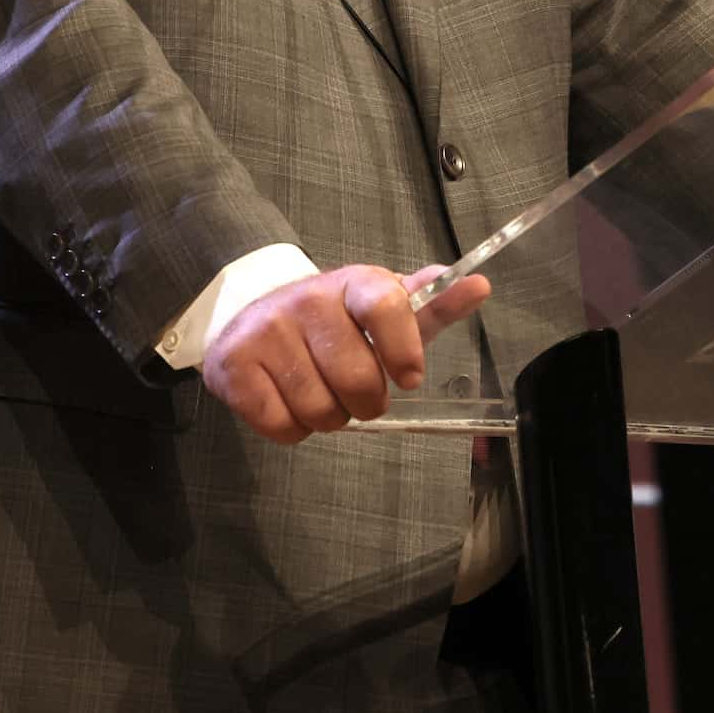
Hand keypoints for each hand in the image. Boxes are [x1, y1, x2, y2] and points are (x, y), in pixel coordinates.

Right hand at [201, 263, 490, 444]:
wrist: (248, 312)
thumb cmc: (331, 321)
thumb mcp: (381, 308)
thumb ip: (429, 305)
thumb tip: (480, 286)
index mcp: (349, 285)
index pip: (384, 305)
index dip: (403, 348)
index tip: (409, 378)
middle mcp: (305, 301)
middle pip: (357, 381)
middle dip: (363, 403)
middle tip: (353, 392)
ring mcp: (265, 331)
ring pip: (319, 410)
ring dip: (326, 417)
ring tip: (317, 393)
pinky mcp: (233, 364)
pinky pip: (281, 424)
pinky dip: (290, 427)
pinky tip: (285, 399)